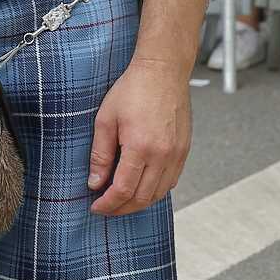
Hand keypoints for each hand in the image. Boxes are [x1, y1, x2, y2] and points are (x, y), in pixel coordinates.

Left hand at [87, 59, 190, 217]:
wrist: (163, 70)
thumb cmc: (133, 88)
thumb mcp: (106, 119)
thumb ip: (100, 154)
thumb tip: (95, 182)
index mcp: (140, 147)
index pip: (123, 190)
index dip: (108, 204)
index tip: (96, 207)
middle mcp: (163, 154)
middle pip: (142, 198)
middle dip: (121, 208)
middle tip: (106, 208)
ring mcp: (177, 154)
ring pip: (159, 194)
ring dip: (139, 202)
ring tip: (122, 200)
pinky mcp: (184, 150)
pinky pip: (171, 181)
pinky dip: (155, 190)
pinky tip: (142, 186)